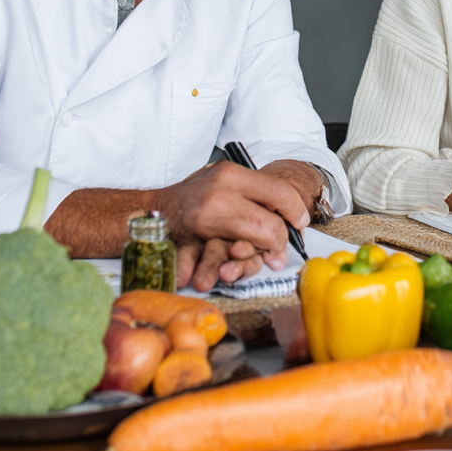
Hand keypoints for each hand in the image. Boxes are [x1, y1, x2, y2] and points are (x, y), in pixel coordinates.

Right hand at [156, 160, 309, 287]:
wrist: (151, 210)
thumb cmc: (193, 196)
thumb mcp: (224, 179)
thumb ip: (252, 192)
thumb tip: (291, 214)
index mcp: (232, 174)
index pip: (278, 191)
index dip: (295, 210)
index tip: (300, 222)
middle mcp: (219, 192)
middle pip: (266, 222)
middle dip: (278, 241)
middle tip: (278, 252)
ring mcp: (203, 215)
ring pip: (244, 241)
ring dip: (255, 260)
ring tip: (264, 262)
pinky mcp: (188, 237)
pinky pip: (204, 257)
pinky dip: (206, 269)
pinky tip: (211, 276)